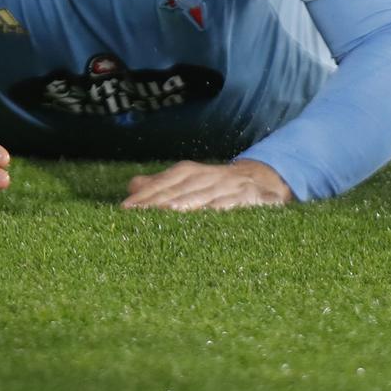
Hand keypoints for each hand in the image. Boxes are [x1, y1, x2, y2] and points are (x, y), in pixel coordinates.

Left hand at [121, 159, 294, 211]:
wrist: (265, 180)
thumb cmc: (217, 186)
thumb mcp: (188, 181)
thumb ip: (161, 185)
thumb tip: (132, 186)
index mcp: (191, 172)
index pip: (164, 183)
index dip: (146, 195)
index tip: (125, 210)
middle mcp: (209, 175)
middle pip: (180, 189)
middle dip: (159, 201)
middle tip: (138, 215)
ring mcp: (231, 186)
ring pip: (206, 195)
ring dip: (188, 203)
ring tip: (169, 213)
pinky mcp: (252, 197)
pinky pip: (236, 203)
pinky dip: (223, 209)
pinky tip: (211, 218)